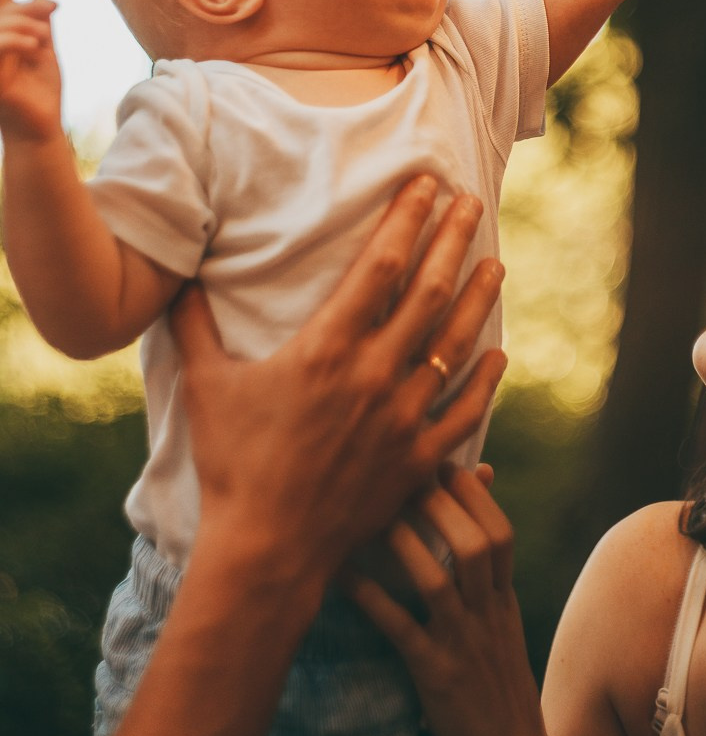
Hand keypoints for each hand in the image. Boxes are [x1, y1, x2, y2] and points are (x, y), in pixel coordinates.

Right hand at [0, 0, 58, 142]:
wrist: (43, 126)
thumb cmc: (41, 92)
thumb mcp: (43, 50)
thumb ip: (40, 23)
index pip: (4, 13)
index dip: (25, 5)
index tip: (54, 5)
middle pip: (0, 16)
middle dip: (27, 9)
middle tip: (53, 11)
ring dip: (22, 23)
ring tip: (44, 37)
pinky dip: (14, 40)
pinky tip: (35, 47)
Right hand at [171, 179, 507, 600]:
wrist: (267, 550)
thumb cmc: (233, 466)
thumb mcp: (207, 386)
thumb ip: (194, 326)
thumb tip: (176, 277)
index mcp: (327, 347)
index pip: (380, 265)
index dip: (406, 219)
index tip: (426, 184)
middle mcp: (374, 374)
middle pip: (429, 291)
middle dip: (452, 240)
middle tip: (472, 203)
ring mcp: (402, 417)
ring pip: (454, 343)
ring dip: (478, 299)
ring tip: (496, 263)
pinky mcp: (418, 458)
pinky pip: (464, 410)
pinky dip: (485, 379)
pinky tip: (498, 352)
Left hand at [349, 465, 557, 735]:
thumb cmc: (496, 682)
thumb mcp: (504, 624)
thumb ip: (491, 573)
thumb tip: (479, 528)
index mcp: (503, 600)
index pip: (501, 533)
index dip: (475, 495)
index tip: (447, 464)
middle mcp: (487, 615)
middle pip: (474, 545)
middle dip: (441, 505)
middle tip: (406, 475)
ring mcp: (461, 644)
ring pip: (438, 580)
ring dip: (407, 542)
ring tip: (376, 514)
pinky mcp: (433, 674)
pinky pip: (399, 628)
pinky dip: (370, 597)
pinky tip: (341, 574)